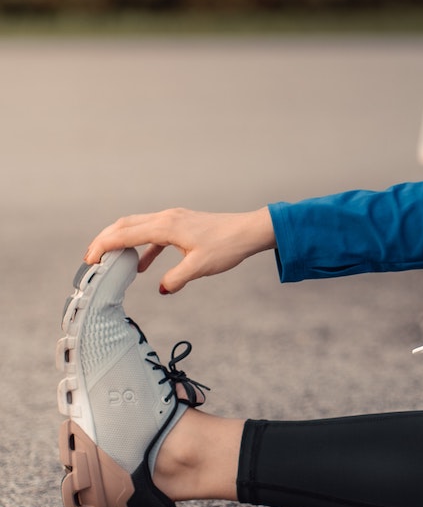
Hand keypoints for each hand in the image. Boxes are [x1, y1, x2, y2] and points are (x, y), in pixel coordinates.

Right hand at [84, 207, 275, 293]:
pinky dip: (143, 247)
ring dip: (122, 241)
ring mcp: (174, 218)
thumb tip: (163, 288)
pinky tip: (143, 266)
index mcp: (166, 226)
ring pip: (138, 226)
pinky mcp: (182, 223)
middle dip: (105, 240)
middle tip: (90, 259)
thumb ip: (177, 279)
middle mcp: (166, 218)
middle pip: (126, 225)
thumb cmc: (227, 246)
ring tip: (110, 261)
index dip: (104, 246)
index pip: (125, 234)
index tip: (89, 260)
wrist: (249, 231)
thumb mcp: (199, 267)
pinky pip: (154, 233)